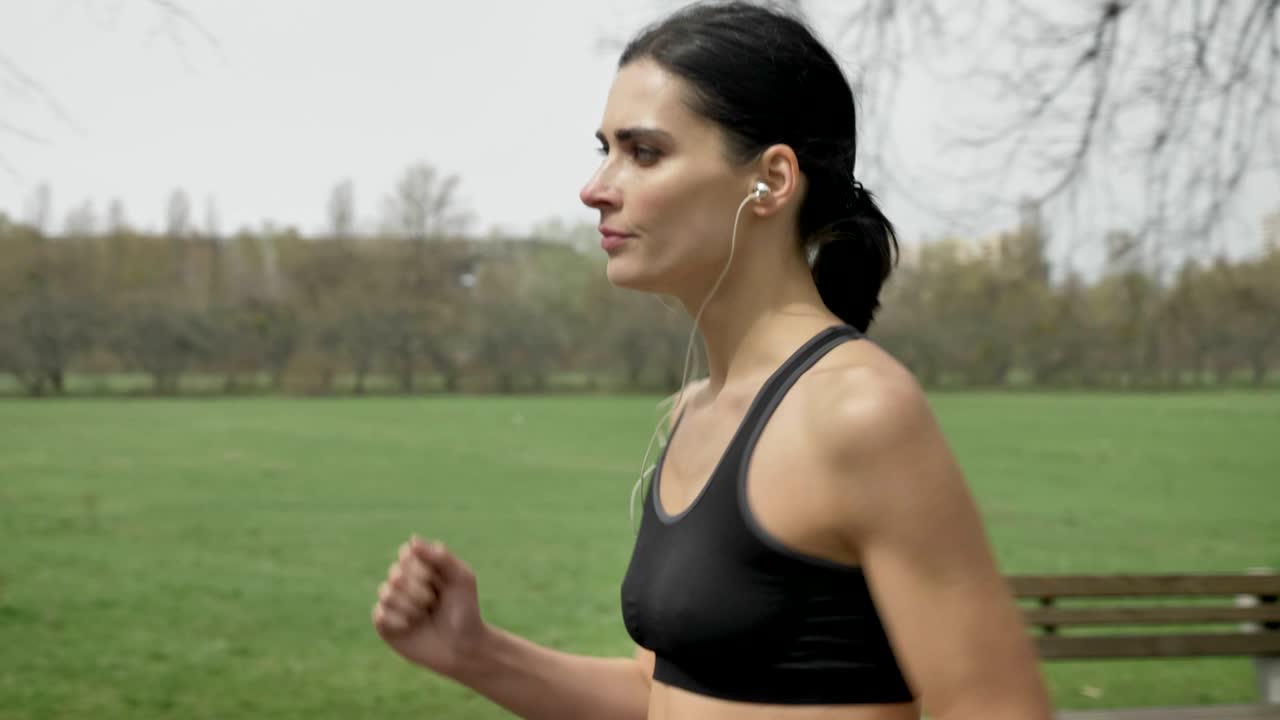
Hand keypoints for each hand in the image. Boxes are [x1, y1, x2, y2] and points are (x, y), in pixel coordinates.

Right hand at [372, 536, 486, 676]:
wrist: (464, 647)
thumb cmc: (465, 610)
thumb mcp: (461, 578)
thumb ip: (441, 557)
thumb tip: (412, 540)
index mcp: (421, 567)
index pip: (406, 554)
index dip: (421, 568)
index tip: (438, 580)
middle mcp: (404, 582)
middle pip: (395, 573)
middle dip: (419, 590)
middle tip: (434, 602)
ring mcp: (393, 603)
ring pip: (386, 593)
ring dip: (410, 606)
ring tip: (424, 615)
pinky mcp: (385, 624)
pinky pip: (379, 614)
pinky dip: (399, 621)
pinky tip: (411, 627)